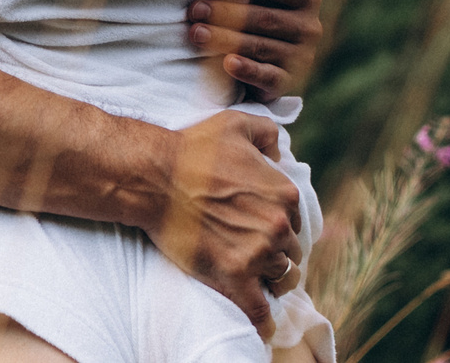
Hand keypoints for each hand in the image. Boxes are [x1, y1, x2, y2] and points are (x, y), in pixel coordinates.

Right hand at [149, 112, 302, 328]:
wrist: (154, 176)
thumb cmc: (192, 148)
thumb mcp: (236, 123)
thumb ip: (268, 134)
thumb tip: (281, 154)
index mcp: (284, 193)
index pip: (295, 222)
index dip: (279, 226)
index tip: (262, 229)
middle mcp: (277, 225)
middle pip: (290, 251)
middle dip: (275, 252)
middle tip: (253, 251)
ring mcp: (257, 253)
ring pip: (279, 278)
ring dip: (268, 278)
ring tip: (253, 277)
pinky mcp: (234, 276)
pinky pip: (259, 310)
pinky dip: (263, 320)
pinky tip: (263, 325)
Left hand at [186, 0, 322, 99]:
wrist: (262, 49)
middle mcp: (310, 26)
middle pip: (264, 18)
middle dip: (225, 14)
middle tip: (194, 10)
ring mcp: (300, 57)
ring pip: (260, 46)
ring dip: (224, 39)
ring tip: (195, 33)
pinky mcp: (286, 82)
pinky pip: (267, 77)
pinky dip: (247, 71)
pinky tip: (227, 64)